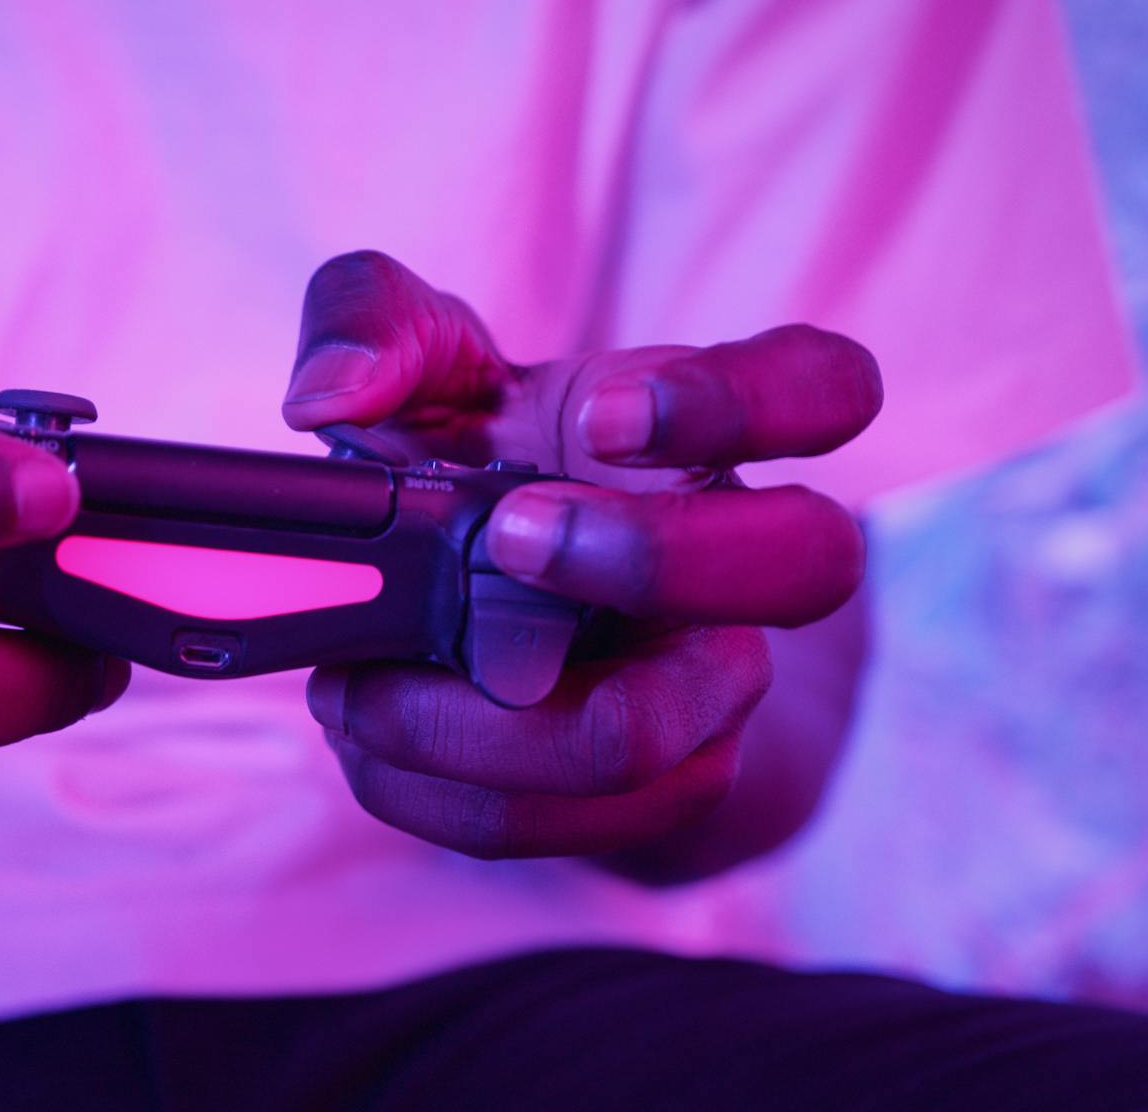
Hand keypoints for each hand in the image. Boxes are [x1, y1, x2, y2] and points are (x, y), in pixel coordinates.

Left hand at [283, 251, 878, 859]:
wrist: (469, 604)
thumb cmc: (464, 457)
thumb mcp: (408, 368)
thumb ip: (367, 324)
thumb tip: (329, 399)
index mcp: (702, 434)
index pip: (823, 387)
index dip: (740, 402)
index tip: (599, 418)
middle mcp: (742, 566)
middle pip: (806, 566)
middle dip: (645, 559)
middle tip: (502, 538)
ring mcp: (709, 691)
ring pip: (658, 740)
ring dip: (486, 724)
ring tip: (362, 682)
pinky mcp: (650, 794)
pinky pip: (566, 828)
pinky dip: (438, 795)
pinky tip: (368, 740)